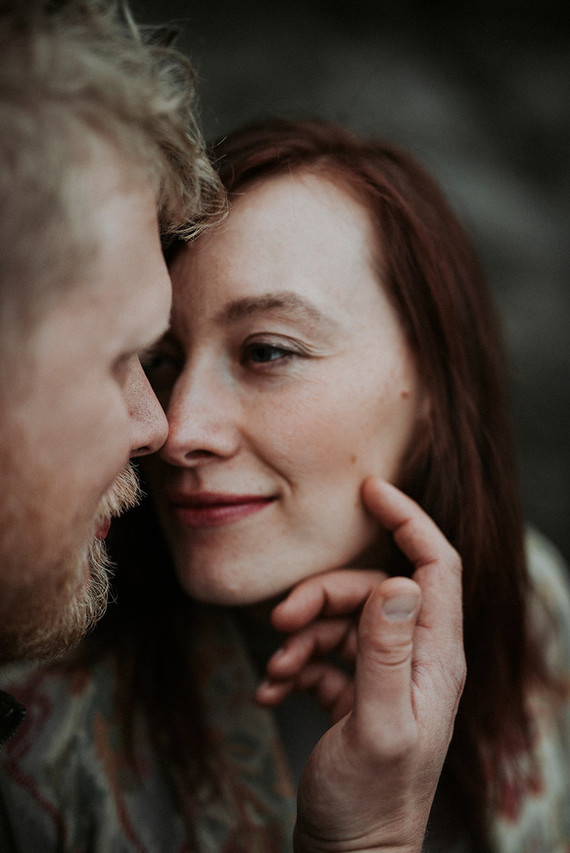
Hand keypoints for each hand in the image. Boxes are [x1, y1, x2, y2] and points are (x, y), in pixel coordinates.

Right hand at [259, 479, 465, 852]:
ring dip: (302, 634)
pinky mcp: (355, 690)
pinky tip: (273, 689)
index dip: (409, 520)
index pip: (435, 566)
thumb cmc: (370, 802)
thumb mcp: (377, 725)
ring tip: (275, 666)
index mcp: (436, 658)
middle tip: (281, 620)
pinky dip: (295, 662)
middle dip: (324, 594)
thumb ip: (387, 651)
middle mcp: (415, 658)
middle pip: (372, 589)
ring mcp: (384, 673)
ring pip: (342, 618)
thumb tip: (400, 580)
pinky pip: (323, 652)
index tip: (371, 488)